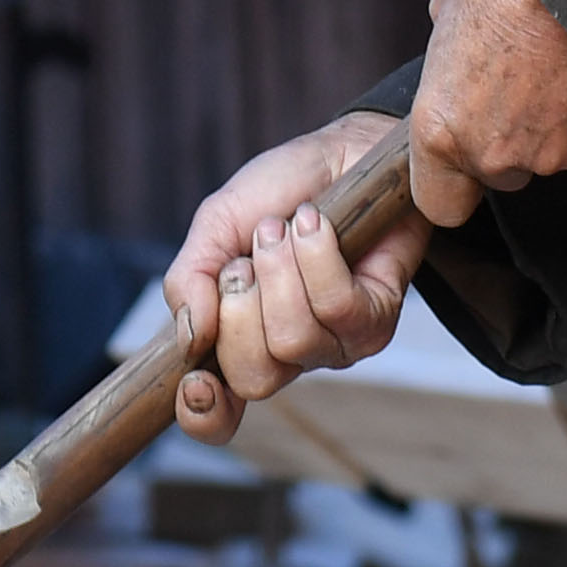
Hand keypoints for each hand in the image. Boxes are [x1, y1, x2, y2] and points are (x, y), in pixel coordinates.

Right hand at [161, 112, 431, 444]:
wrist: (342, 152)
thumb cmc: (278, 194)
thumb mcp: (216, 226)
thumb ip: (189, 281)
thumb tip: (189, 339)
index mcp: (239, 341)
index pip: (219, 414)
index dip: (203, 414)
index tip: (197, 382)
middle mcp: (288, 354)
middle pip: (255, 377)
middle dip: (241, 308)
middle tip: (248, 257)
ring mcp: (336, 345)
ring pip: (294, 340)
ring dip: (280, 269)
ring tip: (284, 227)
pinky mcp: (377, 321)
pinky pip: (337, 308)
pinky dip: (316, 255)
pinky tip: (315, 224)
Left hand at [409, 0, 566, 227]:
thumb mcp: (450, 7)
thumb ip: (447, 51)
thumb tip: (454, 46)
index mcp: (441, 130)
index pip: (441, 205)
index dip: (452, 182)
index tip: (462, 156)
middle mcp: (494, 155)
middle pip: (501, 176)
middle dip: (508, 142)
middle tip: (519, 85)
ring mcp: (552, 155)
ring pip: (548, 154)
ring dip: (551, 122)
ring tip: (556, 65)